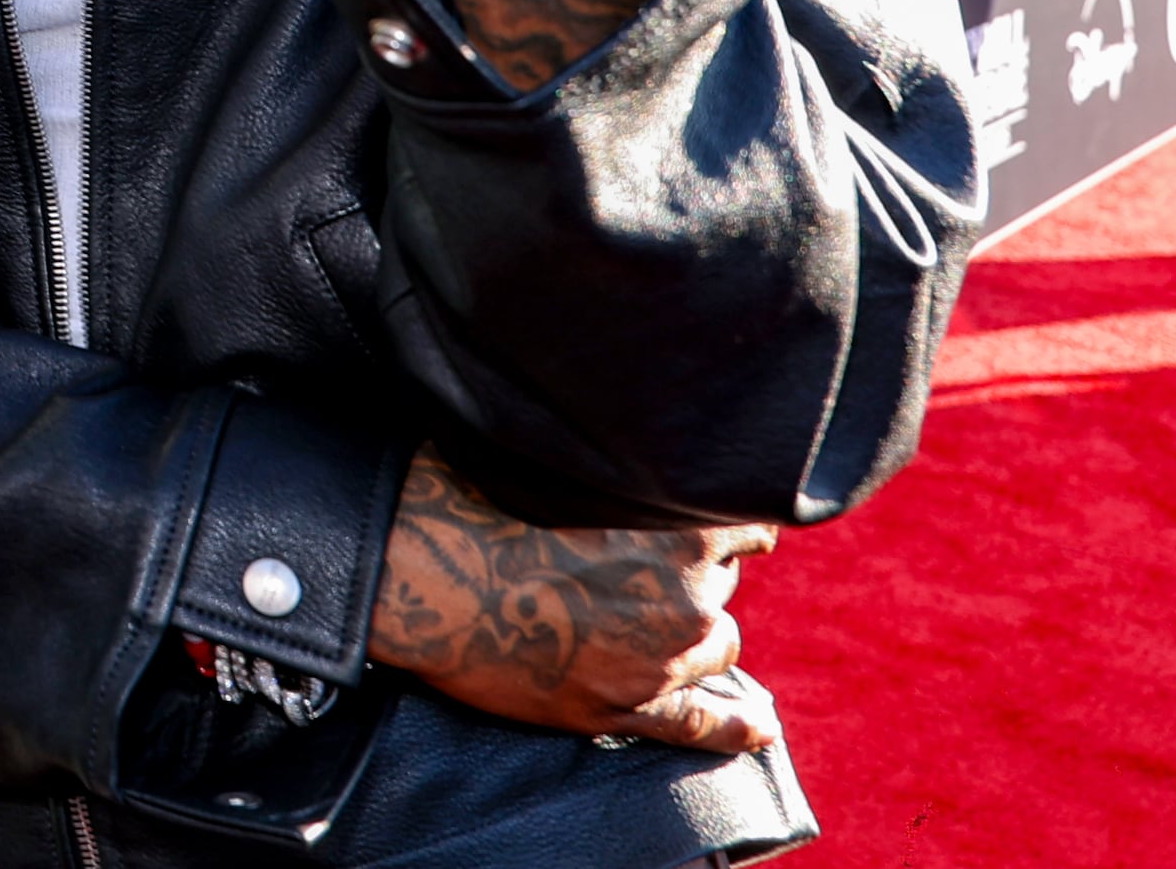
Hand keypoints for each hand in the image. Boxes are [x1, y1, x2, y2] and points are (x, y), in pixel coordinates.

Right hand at [368, 445, 780, 753]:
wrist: (418, 569)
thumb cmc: (473, 497)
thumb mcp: (559, 459)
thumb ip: (615, 465)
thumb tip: (627, 449)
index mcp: (680, 522)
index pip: (745, 524)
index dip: (715, 521)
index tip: (688, 519)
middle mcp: (688, 592)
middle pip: (720, 583)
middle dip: (688, 575)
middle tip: (625, 564)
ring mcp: (660, 656)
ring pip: (715, 645)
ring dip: (693, 632)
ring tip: (649, 621)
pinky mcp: (624, 705)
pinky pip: (702, 724)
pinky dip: (736, 725)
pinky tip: (756, 723)